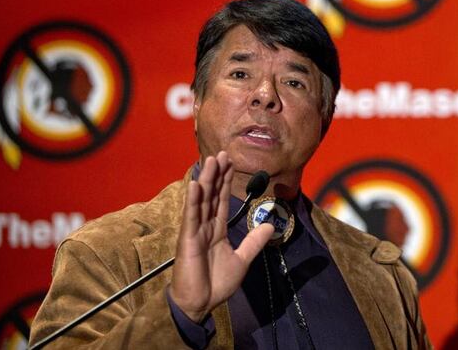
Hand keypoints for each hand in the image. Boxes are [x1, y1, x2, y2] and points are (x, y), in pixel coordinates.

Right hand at [170, 151, 273, 321]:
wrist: (200, 304)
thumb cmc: (216, 283)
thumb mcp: (242, 259)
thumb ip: (254, 242)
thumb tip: (270, 226)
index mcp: (216, 229)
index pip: (220, 199)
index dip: (225, 181)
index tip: (230, 163)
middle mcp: (204, 226)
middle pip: (211, 194)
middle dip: (216, 174)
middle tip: (222, 153)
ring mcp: (194, 231)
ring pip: (201, 200)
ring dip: (205, 180)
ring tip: (210, 160)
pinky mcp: (187, 240)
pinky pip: (191, 216)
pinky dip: (193, 200)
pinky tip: (196, 185)